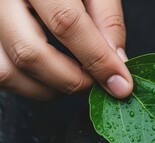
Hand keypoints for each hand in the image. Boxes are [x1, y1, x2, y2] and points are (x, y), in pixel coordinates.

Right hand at [0, 0, 132, 99]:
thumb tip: (117, 62)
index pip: (66, 22)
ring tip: (74, 79)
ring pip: (7, 71)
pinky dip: (29, 85)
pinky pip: (0, 74)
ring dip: (48, 89)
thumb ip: (107, 20)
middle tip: (96, 82)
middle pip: (29, 52)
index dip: (97, 59)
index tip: (120, 83)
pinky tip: (52, 75)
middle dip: (71, 80)